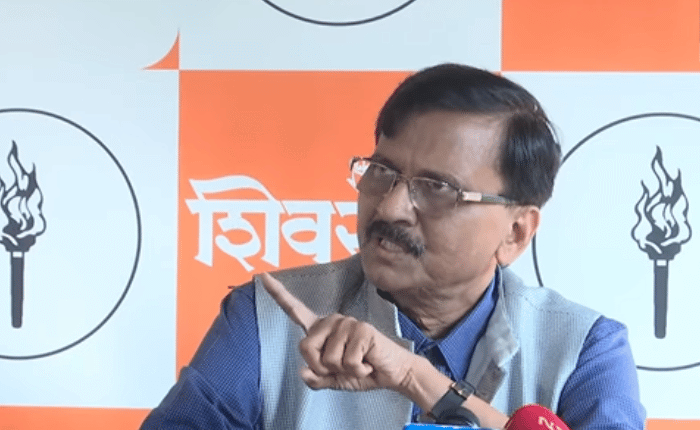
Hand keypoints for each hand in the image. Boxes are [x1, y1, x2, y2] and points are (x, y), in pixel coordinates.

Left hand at [259, 272, 417, 391]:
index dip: (278, 293)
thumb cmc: (362, 371)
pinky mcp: (362, 330)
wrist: (392, 373)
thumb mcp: (334, 380)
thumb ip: (317, 379)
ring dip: (344, 370)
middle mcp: (332, 321)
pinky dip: (358, 370)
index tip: (262, 276)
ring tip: (359, 363)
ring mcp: (347, 323)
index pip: (295, 309)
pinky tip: (367, 362)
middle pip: (305, 348)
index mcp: (321, 329)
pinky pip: (347, 361)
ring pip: (328, 359)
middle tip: (343, 368)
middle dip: (322, 367)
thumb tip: (303, 372)